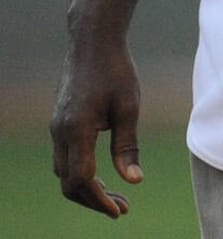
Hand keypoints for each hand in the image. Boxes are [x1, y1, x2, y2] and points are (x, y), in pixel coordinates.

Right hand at [50, 35, 143, 217]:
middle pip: (69, 182)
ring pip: (64, 172)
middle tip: (123, 209)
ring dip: (87, 188)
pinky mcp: (60, 123)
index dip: (99, 200)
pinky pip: (65, 158)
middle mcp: (60, 132)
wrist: (92, 43)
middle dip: (94, 200)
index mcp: (76, 130)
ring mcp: (56, 128)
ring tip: (117, 196)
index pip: (81, 179)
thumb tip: (134, 180)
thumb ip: (127, 146)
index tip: (119, 211)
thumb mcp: (128, 108)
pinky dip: (82, 173)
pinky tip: (104, 174)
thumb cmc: (116, 71)